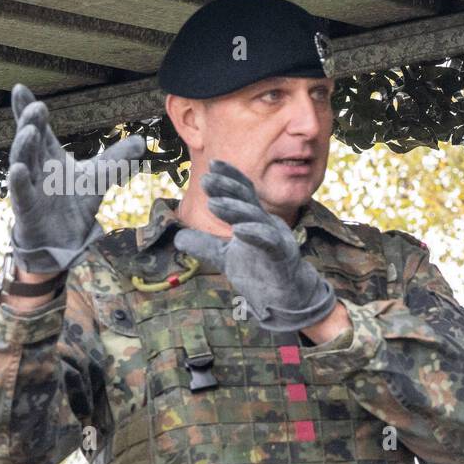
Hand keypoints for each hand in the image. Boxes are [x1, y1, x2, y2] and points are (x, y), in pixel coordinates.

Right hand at [6, 83, 145, 273]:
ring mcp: (29, 186)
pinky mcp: (26, 208)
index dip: (27, 108)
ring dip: (24, 145)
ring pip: (21, 161)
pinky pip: (20, 193)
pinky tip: (18, 168)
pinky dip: (18, 181)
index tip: (20, 88)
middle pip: (29, 140)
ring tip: (29, 130)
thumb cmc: (73, 203)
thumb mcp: (99, 177)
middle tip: (37, 107)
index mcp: (49, 155)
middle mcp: (35, 166)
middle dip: (30, 122)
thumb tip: (142, 140)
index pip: (37, 127)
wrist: (64, 240)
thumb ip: (117, 158)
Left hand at [174, 160, 336, 331]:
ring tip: (214, 204)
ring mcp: (276, 238)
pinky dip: (254, 233)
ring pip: (255, 218)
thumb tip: (178, 237)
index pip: (243, 193)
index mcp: (254, 220)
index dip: (230, 177)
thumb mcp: (225, 258)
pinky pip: (268, 241)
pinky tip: (238, 230)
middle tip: (206, 180)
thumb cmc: (259, 273)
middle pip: (247, 200)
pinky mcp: (280, 256)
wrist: (285, 298)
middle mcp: (266, 223)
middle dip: (228, 188)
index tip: (212, 165)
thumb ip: (204, 245)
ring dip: (235, 209)